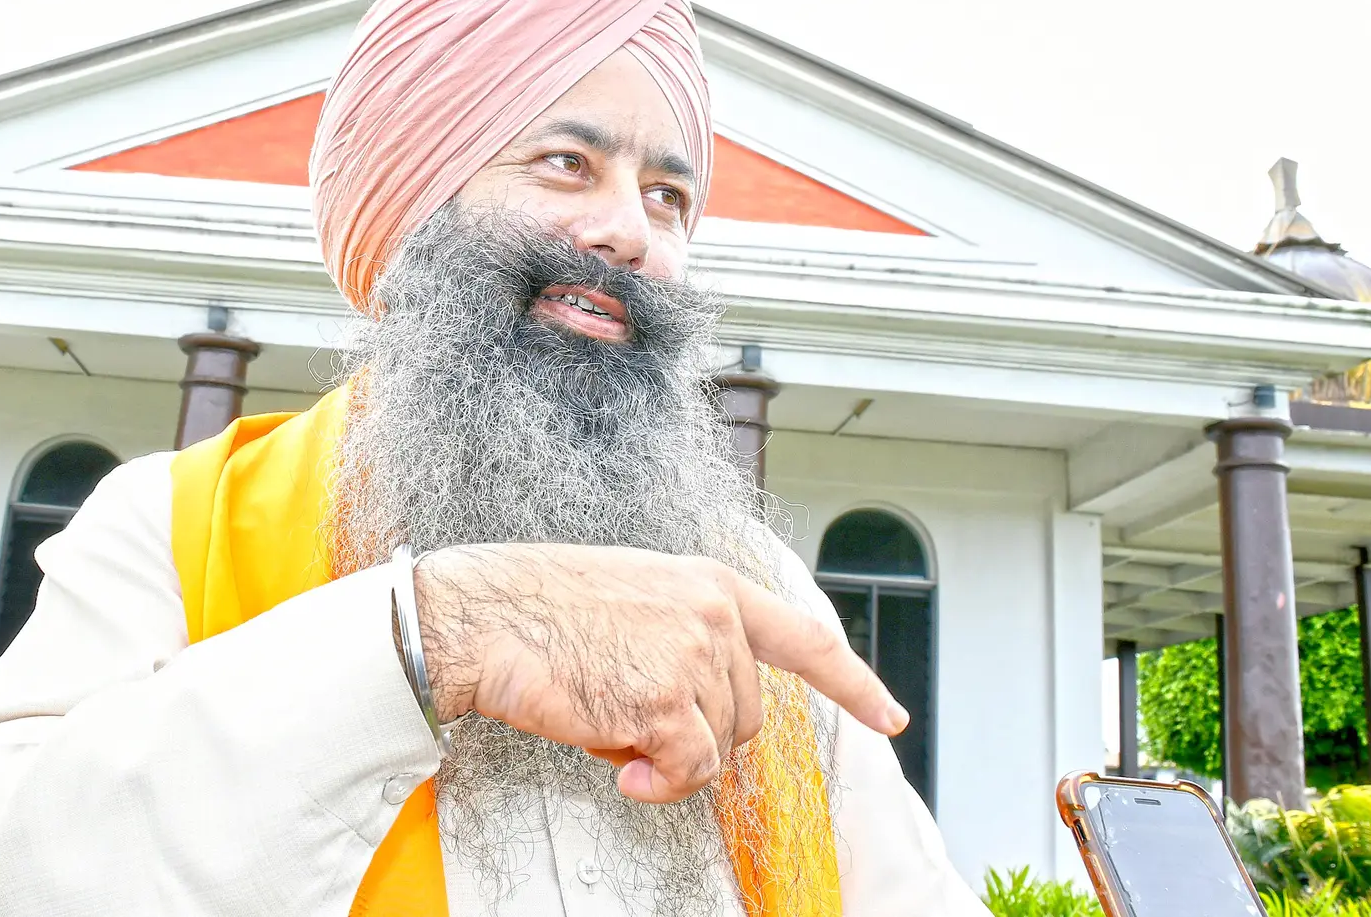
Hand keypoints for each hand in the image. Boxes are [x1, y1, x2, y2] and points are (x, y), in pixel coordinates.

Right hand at [413, 542, 904, 804]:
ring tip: (609, 725)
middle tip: (631, 718)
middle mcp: (715, 615)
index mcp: (711, 586)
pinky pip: (690, 772)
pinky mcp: (666, 701)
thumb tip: (706, 712)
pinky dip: (659, 784)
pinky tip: (621, 770)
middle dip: (699, 733)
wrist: (482, 617)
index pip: (806, 639)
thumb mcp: (634, 597)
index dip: (853, 683)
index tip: (888, 716)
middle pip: (748, 715)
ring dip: (669, 756)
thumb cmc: (539, 609)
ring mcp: (694, 656)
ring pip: (720, 748)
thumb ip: (686, 637)